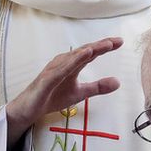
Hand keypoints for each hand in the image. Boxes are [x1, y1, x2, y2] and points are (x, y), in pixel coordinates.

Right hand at [4, 37, 122, 141]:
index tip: (120, 42)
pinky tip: (83, 56)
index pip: (90, 53)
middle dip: (100, 45)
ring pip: (73, 58)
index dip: (105, 46)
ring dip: (88, 51)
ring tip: (103, 46)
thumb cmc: (52, 97)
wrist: (30, 109)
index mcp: (72, 65)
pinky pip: (61, 70)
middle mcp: (63, 63)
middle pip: (84, 51)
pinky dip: (72, 62)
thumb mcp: (80, 93)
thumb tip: (118, 82)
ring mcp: (54, 70)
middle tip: (116, 41)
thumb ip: (98, 87)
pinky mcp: (47, 80)